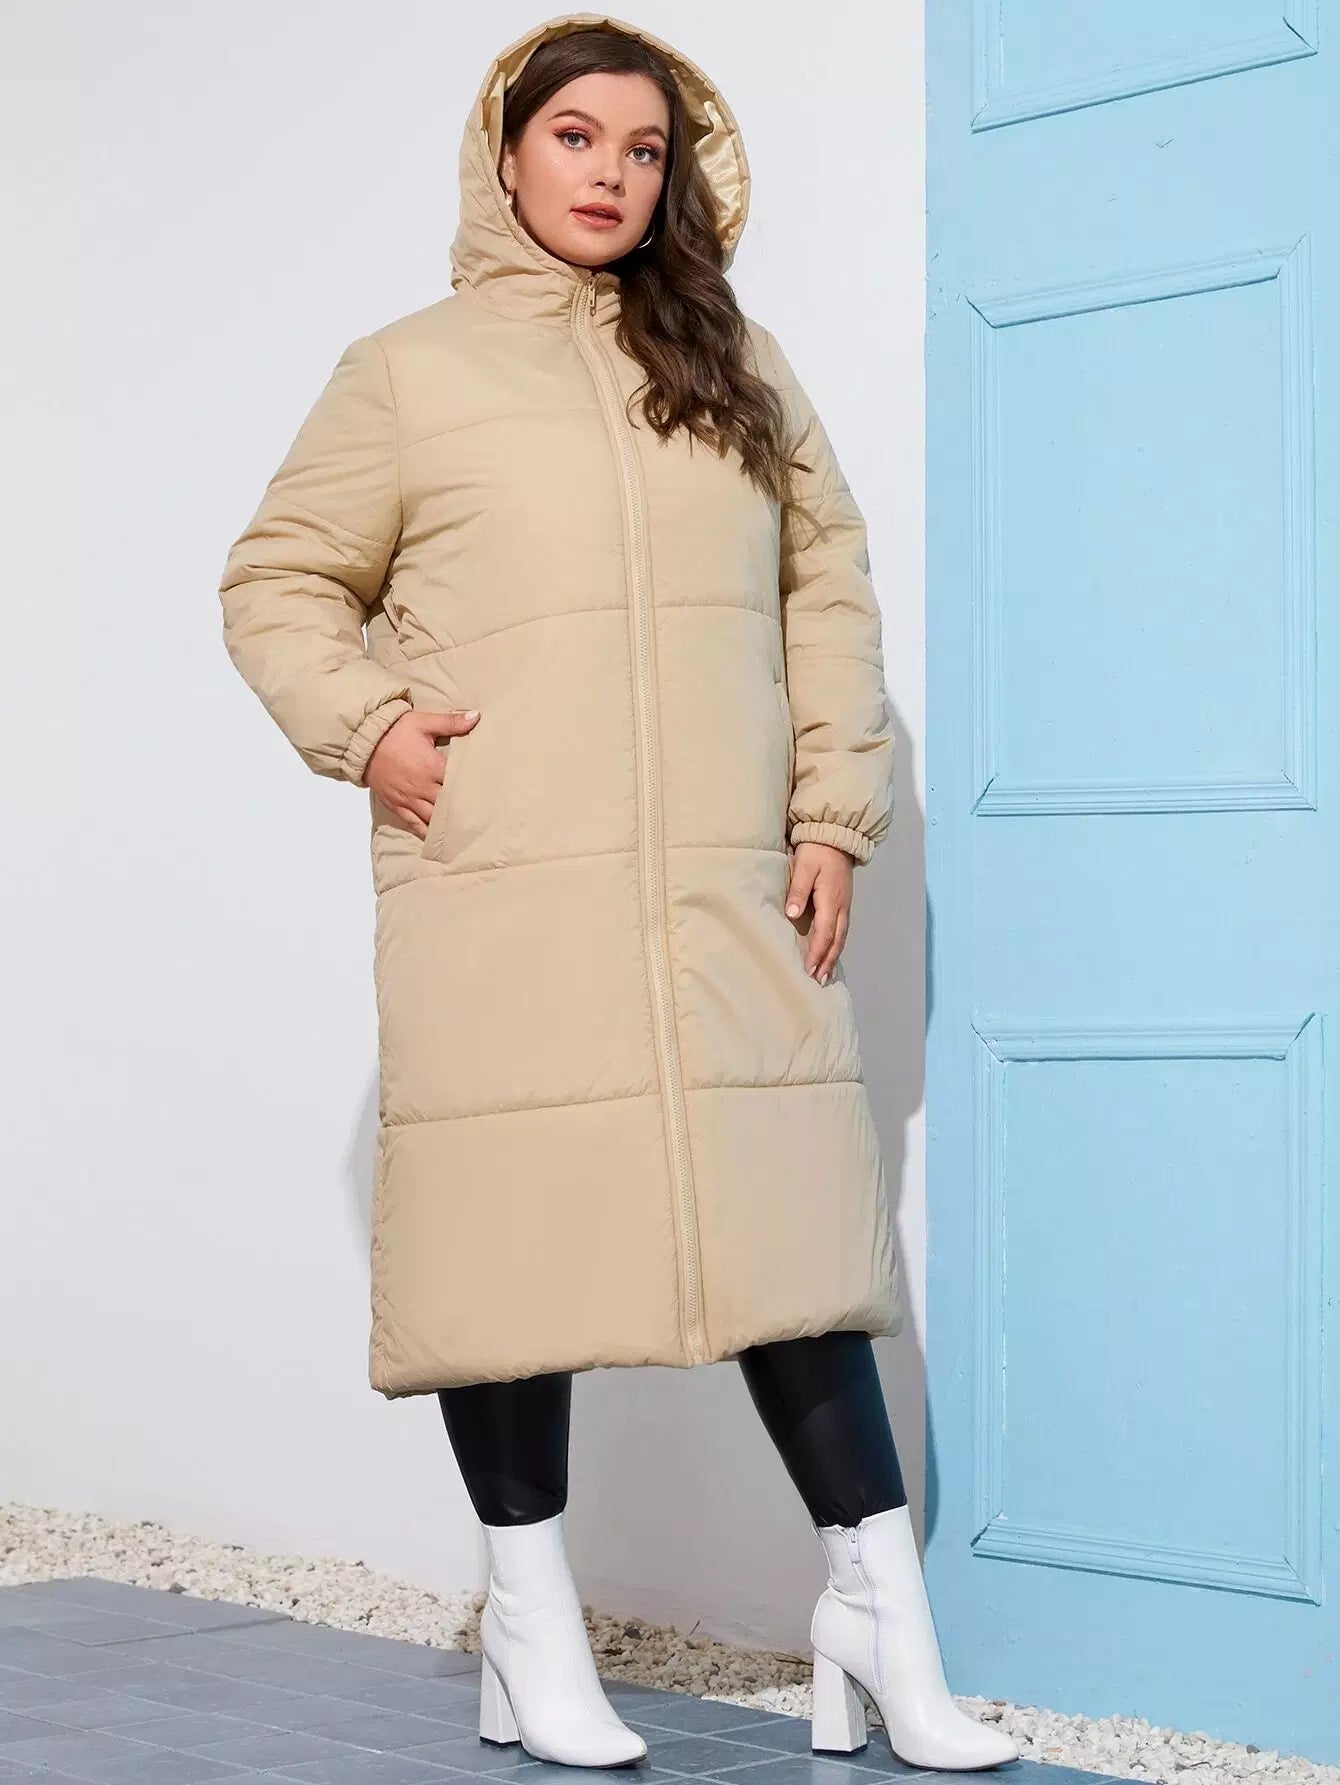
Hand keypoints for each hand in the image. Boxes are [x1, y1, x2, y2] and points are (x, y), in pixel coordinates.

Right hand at [365, 706, 480, 837]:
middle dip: (463, 810)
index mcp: (432, 767)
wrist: (363, 742)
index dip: (474, 789)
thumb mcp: (424, 722)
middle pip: (449, 805)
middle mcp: (422, 787)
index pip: (459, 783)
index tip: (489, 794)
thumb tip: (476, 716)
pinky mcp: (397, 806)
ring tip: (464, 830)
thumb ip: (451, 722)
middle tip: (482, 817)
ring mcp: (409, 799)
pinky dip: (426, 832)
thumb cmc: (395, 731)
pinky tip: (438, 838)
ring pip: (433, 818)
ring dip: (447, 824)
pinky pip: (414, 824)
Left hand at [784, 841, 854, 984]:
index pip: (824, 933)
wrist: (836, 837)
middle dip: (827, 962)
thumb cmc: (817, 851)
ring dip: (833, 957)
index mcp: (831, 900)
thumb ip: (798, 890)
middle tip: (818, 981)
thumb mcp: (805, 867)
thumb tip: (792, 913)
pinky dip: (836, 946)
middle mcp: (841, 907)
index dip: (816, 953)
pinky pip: (842, 930)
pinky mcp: (843, 904)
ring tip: (825, 975)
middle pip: (836, 941)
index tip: (808, 969)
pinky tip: (831, 955)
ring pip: (841, 937)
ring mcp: (845, 906)